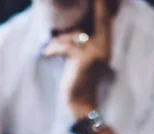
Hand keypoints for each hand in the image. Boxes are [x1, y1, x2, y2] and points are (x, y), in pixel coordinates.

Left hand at [43, 0, 111, 118]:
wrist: (80, 103)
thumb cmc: (77, 79)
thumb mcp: (81, 57)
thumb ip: (80, 40)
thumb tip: (67, 26)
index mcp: (105, 43)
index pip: (105, 17)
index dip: (101, 5)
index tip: (98, 0)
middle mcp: (104, 45)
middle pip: (97, 19)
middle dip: (84, 13)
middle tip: (65, 34)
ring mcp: (96, 51)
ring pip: (75, 33)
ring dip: (59, 40)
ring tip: (51, 49)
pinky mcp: (84, 58)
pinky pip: (66, 45)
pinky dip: (54, 49)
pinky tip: (48, 54)